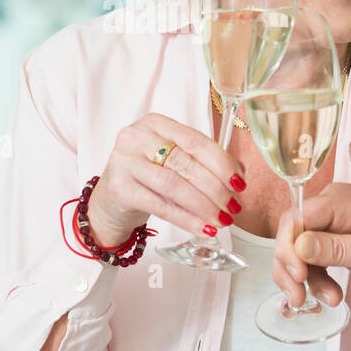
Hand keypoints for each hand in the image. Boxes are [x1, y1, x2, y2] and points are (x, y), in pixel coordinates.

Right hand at [86, 113, 245, 246]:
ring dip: (203, 205)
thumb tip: (240, 173)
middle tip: (234, 206)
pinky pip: (160, 205)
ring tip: (222, 219)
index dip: (222, 163)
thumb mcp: (172, 162)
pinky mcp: (119, 188)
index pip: (196, 140)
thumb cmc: (147, 178)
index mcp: (156, 123)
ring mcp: (124, 161)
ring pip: (174, 184)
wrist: (110, 201)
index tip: (240, 183)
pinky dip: (186, 219)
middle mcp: (137, 137)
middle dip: (216, 187)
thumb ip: (203, 162)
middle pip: (186, 163)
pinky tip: (203, 227)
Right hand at [271, 182, 350, 308]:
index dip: (289, 246)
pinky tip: (329, 295)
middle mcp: (332, 207)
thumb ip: (339, 248)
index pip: (297, 216)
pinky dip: (314, 278)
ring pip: (297, 249)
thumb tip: (299, 245)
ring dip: (303, 278)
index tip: (298, 275)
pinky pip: (310, 258)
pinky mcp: (335, 242)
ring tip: (328, 300)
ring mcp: (332, 224)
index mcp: (343, 201)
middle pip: (291, 233)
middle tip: (299, 298)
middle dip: (290, 267)